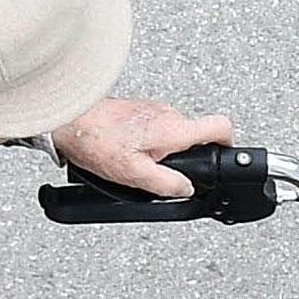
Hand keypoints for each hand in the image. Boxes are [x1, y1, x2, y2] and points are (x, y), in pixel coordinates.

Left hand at [52, 100, 234, 198]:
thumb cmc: (97, 142)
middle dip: (182, 158)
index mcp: (175, 129)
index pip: (221, 127)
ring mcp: (153, 109)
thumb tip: (185, 189)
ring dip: (160, 151)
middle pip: (194, 137)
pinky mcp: (139, 109)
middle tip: (160, 171)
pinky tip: (125, 152)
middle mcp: (168, 114)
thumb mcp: (134, 175)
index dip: (228, 144)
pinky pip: (154, 129)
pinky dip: (146, 143)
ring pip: (171, 135)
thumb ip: (167, 184)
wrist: (69, 120)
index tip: (222, 158)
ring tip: (135, 162)